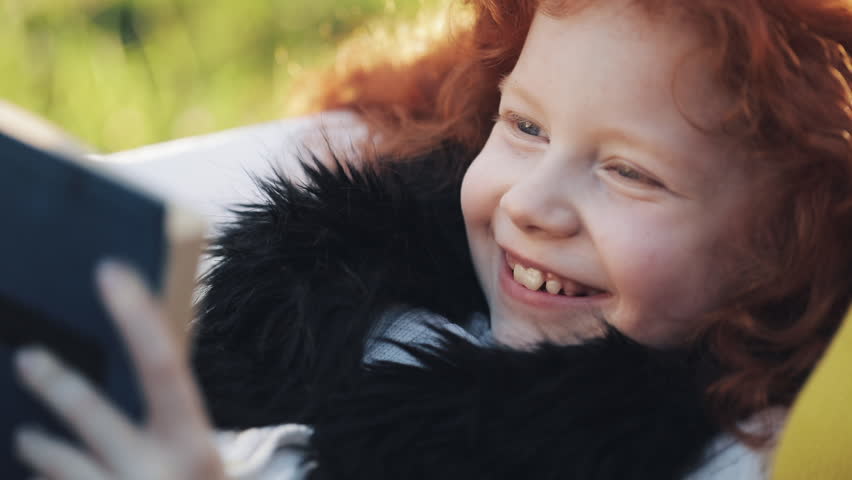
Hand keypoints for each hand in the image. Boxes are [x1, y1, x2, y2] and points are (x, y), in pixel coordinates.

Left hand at [13, 261, 226, 479]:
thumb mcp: (192, 451)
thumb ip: (163, 417)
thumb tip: (105, 378)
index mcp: (191, 440)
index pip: (164, 364)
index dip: (136, 316)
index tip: (110, 270)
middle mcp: (159, 471)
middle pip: (93, 414)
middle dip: (57, 382)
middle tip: (28, 356)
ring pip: (63, 463)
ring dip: (40, 447)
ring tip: (27, 439)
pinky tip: (49, 477)